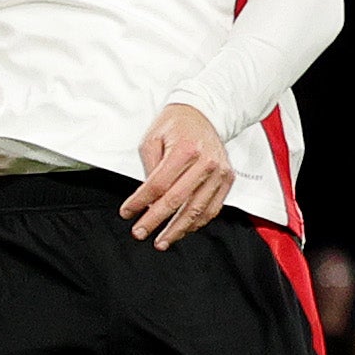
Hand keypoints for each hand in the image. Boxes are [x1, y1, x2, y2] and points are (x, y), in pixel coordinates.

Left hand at [121, 103, 232, 248]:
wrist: (203, 113)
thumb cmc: (175, 126)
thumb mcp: (152, 140)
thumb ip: (149, 170)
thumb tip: (146, 199)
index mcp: (185, 150)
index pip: (158, 185)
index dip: (140, 202)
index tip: (127, 213)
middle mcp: (206, 163)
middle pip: (177, 200)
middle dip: (156, 221)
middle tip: (140, 233)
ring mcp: (219, 172)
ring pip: (198, 209)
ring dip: (179, 229)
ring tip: (163, 240)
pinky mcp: (227, 179)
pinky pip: (213, 207)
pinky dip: (198, 222)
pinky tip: (183, 229)